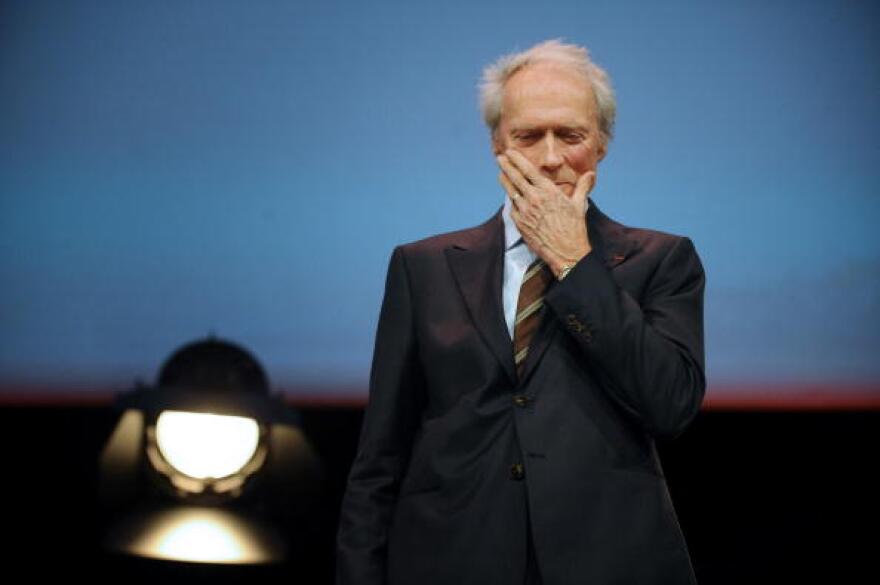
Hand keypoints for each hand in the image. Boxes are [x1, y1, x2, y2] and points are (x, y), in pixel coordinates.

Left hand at [497, 149, 595, 276]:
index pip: (528, 170)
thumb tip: (590, 175)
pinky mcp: (520, 224)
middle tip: (500, 158)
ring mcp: (525, 212)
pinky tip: (511, 198)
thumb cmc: (574, 228)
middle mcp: (534, 199)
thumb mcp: (579, 204)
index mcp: (548, 191)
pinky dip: (511, 202)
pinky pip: (512, 209)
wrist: (566, 251)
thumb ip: (582, 187)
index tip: (510, 153)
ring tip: (501, 174)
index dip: (517, 160)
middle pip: (515, 178)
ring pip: (511, 192)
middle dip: (506, 166)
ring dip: (505, 181)